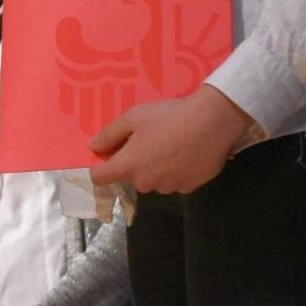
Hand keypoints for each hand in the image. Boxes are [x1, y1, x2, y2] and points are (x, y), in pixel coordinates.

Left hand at [86, 85, 253, 193]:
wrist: (211, 124)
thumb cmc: (168, 117)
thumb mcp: (133, 117)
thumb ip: (110, 134)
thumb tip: (95, 147)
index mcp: (128, 166)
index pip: (100, 179)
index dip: (100, 168)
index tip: (107, 156)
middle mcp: (145, 183)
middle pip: (131, 176)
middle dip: (135, 162)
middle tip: (148, 138)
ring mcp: (168, 187)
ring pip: (154, 179)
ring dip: (157, 167)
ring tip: (171, 143)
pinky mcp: (189, 188)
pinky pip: (174, 180)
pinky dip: (176, 170)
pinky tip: (186, 152)